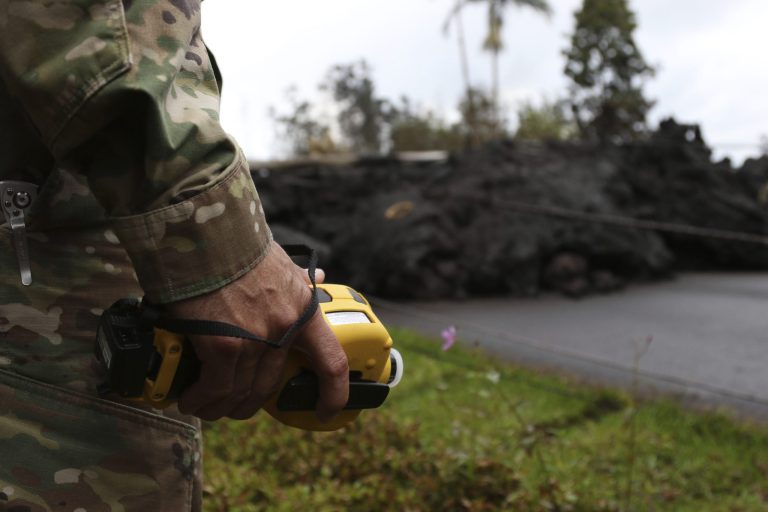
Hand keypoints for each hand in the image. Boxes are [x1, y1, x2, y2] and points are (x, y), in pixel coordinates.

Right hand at [166, 242, 348, 420]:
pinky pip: (214, 389)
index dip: (334, 394)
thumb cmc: (239, 245)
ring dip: (220, 405)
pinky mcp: (223, 346)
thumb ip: (297, 280)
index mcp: (304, 311)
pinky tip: (190, 398)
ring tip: (203, 404)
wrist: (206, 233)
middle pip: (271, 387)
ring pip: (240, 393)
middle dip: (248, 402)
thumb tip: (315, 280)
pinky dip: (200, 399)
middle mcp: (284, 330)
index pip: (332, 362)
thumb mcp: (281, 262)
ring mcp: (255, 340)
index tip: (327, 411)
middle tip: (232, 403)